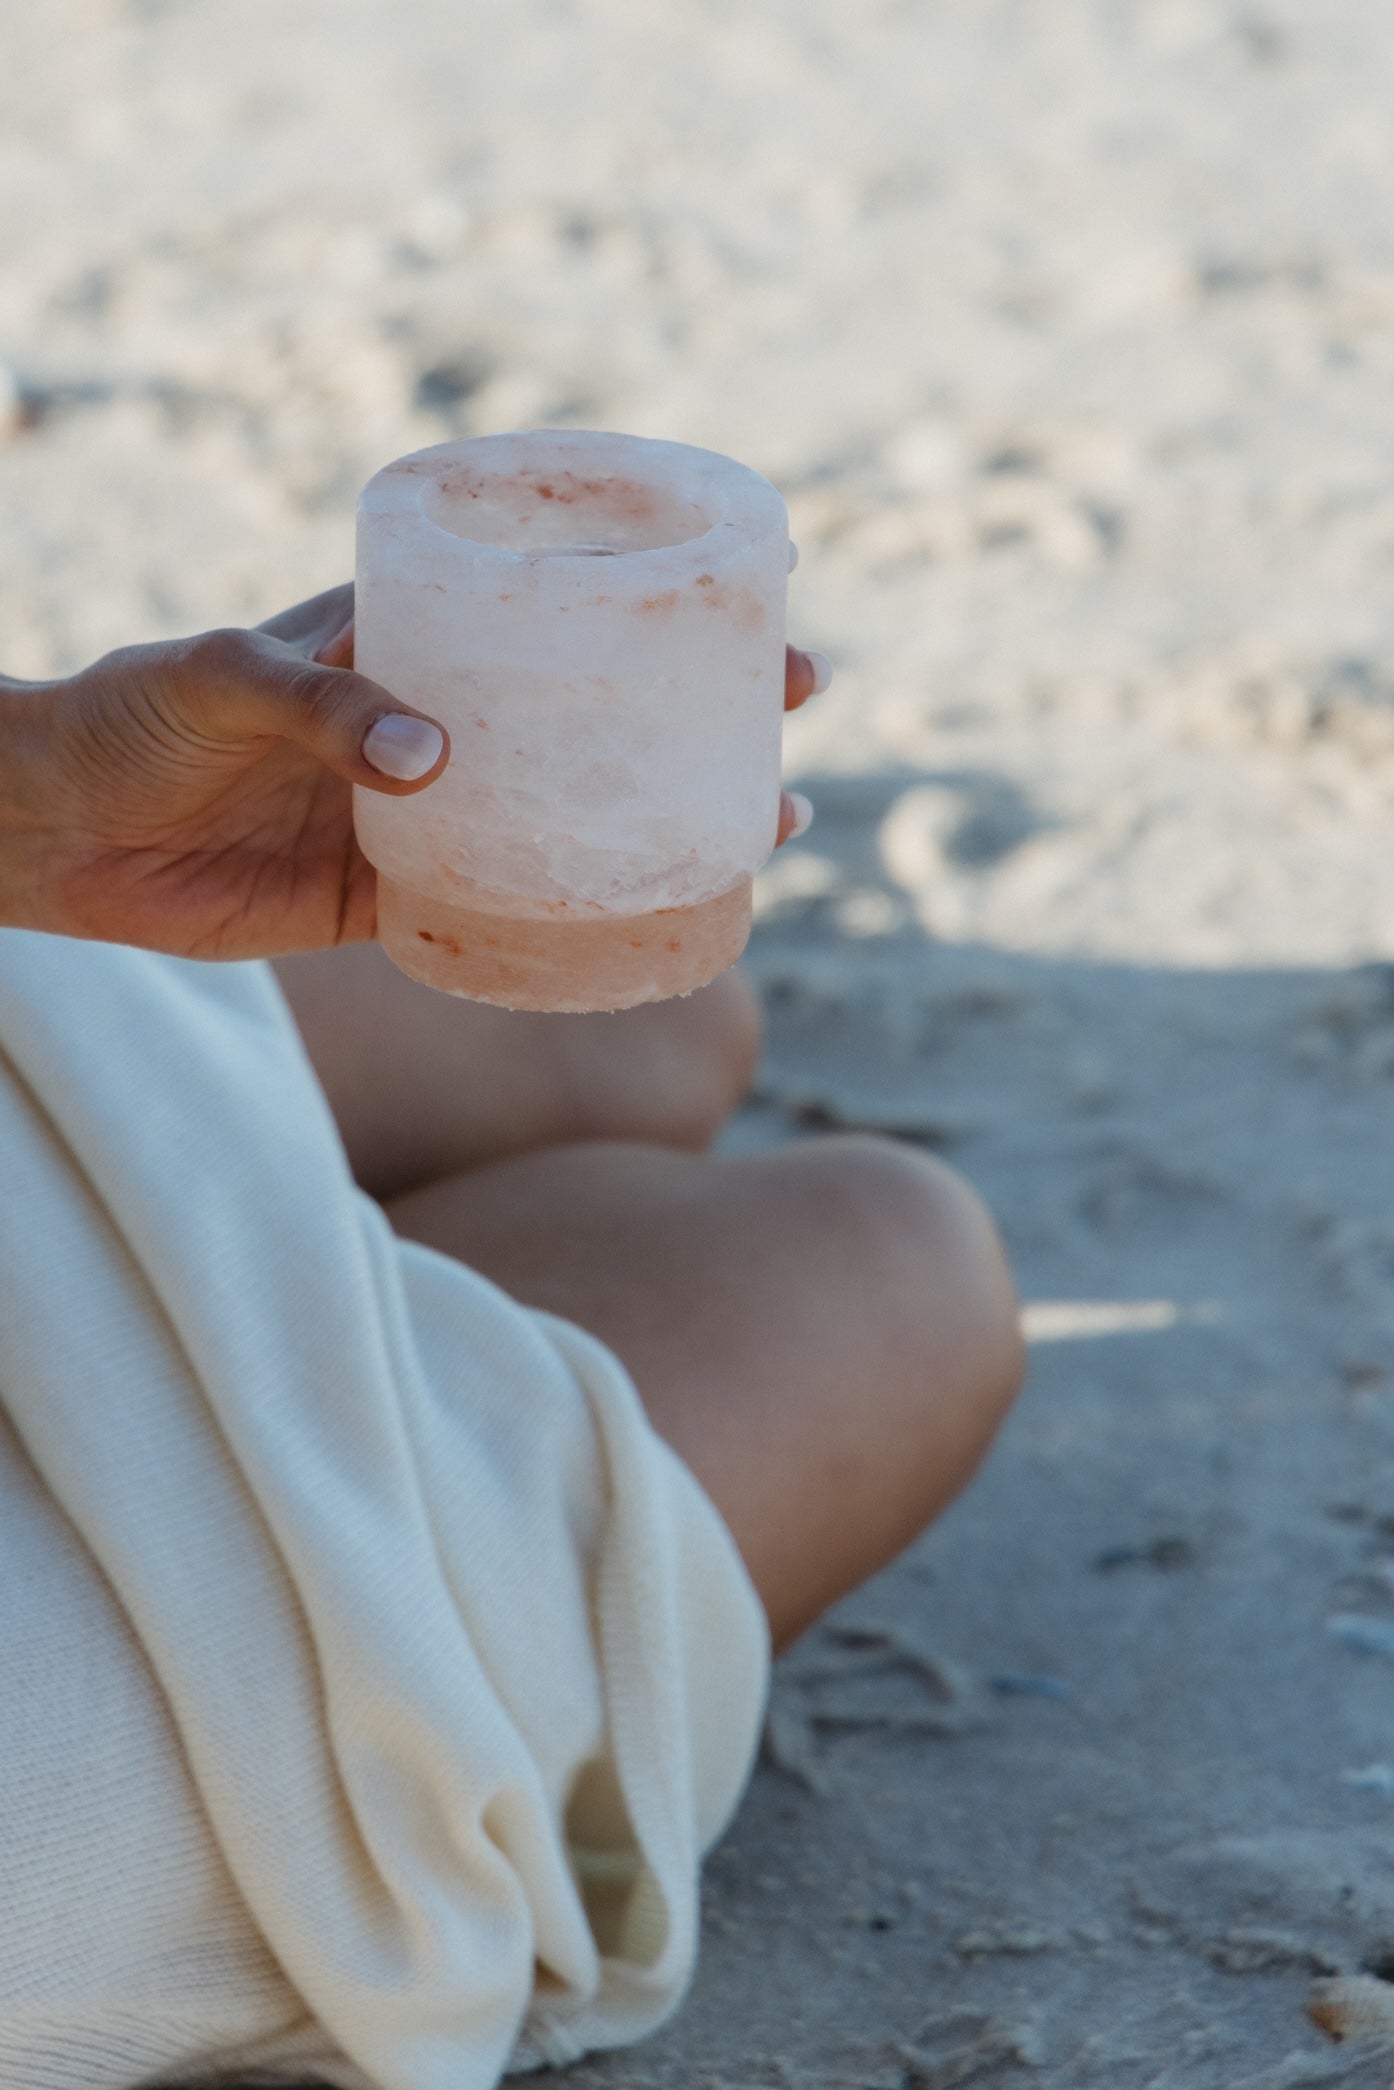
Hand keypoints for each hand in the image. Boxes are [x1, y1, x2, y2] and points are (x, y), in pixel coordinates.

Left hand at [0, 583, 829, 960]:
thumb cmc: (128, 714)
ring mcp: (423, 814)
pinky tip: (647, 924)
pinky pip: (501, 912)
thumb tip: (438, 762)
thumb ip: (320, 704)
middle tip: (790, 708)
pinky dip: (572, 920)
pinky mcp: (389, 900)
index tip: (747, 587)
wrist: (51, 833)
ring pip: (569, 816)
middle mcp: (436, 721)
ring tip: (767, 824)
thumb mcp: (220, 676)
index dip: (647, 591)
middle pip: (591, 710)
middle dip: (695, 707)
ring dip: (664, 821)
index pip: (548, 600)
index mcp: (407, 637)